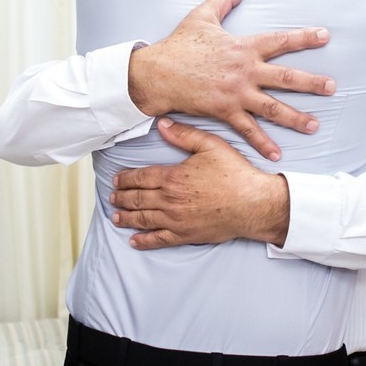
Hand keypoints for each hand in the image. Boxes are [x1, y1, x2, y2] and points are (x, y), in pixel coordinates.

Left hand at [110, 118, 290, 249]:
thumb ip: (184, 134)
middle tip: (112, 196)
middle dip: (121, 197)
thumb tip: (162, 124)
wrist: (253, 204)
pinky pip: (158, 239)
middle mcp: (170, 200)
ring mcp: (176, 220)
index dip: (125, 179)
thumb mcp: (211, 145)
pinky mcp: (185, 235)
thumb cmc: (235, 174)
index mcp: (173, 177)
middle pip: (137, 199)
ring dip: (126, 217)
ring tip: (116, 216)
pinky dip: (143, 240)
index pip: (140, 178)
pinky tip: (133, 240)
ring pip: (143, 219)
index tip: (116, 179)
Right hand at [127, 0, 334, 160]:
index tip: (324, 36)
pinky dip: (263, 143)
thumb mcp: (202, 16)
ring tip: (315, 125)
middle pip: (286, 78)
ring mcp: (236, 93)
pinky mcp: (225, 111)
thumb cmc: (179, 44)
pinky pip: (248, 130)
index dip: (304, 38)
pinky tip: (277, 154)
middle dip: (311, 83)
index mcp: (243, 47)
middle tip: (332, 87)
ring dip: (296, 117)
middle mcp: (245, 71)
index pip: (280, 41)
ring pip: (273, 107)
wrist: (157, 72)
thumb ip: (224, 0)